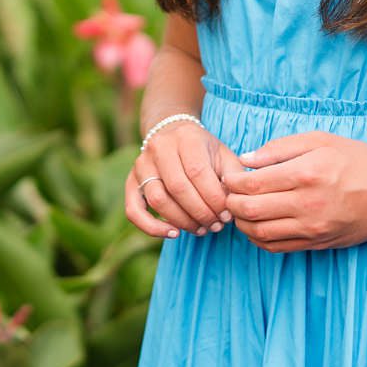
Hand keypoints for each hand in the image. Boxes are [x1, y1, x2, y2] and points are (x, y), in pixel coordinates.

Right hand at [125, 118, 235, 239]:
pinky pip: (133, 210)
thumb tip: (234, 203)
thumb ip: (233, 175)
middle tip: (216, 225)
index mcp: (185, 137)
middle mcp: (159, 147)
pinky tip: (173, 233)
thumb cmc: (202, 149)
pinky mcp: (131, 181)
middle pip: (178, 188)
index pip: (198, 172)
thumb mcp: (223, 153)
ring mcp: (141, 164)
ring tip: (201, 229)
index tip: (228, 215)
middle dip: (201, 212)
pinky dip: (151, 227)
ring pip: (157, 200)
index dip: (214, 198)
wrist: (172, 132)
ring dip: (182, 221)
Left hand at [222, 132, 366, 251]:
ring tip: (238, 210)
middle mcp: (307, 204)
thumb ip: (280, 148)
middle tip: (228, 194)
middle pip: (251, 210)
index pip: (253, 183)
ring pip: (260, 233)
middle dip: (231, 202)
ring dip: (242, 223)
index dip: (233, 181)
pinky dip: (258, 239)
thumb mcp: (320, 140)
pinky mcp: (317, 243)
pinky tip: (256, 226)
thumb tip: (246, 159)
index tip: (229, 176)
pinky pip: (277, 247)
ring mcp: (312, 228)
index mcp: (306, 173)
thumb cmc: (355, 159)